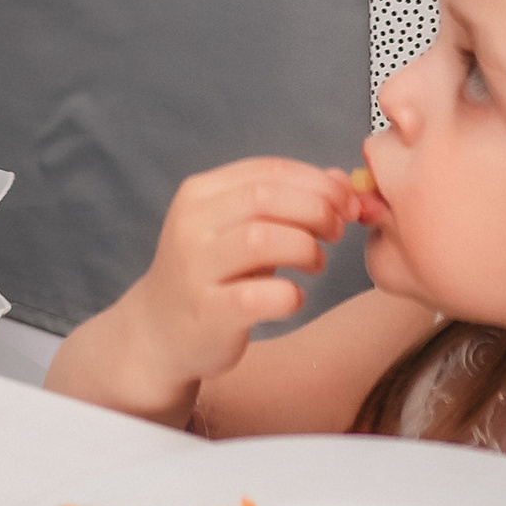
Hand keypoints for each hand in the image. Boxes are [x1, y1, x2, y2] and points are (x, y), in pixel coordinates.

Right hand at [78, 160, 360, 418]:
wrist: (159, 333)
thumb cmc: (212, 274)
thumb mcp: (240, 228)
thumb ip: (285, 200)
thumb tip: (339, 179)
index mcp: (200, 194)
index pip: (267, 171)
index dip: (316, 181)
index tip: (346, 200)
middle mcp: (191, 225)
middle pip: (266, 197)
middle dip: (316, 209)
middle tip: (337, 229)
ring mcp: (195, 269)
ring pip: (261, 239)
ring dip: (305, 247)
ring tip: (316, 262)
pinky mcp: (207, 312)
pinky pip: (259, 296)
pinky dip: (290, 295)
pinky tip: (294, 298)